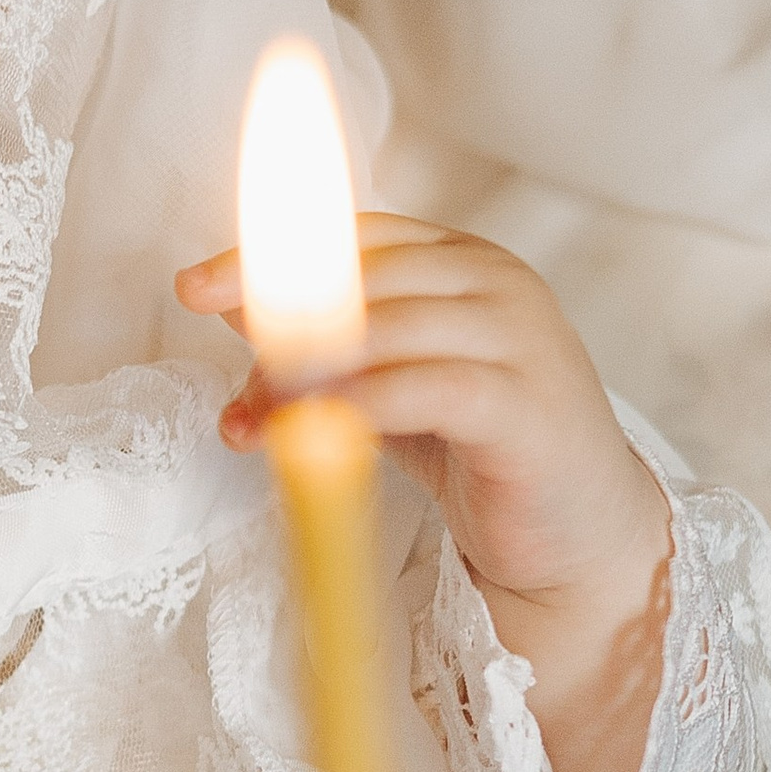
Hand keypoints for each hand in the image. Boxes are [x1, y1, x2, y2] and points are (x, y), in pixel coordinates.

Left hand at [178, 214, 671, 771]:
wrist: (577, 535)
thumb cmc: (481, 453)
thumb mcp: (393, 381)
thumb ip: (329, 340)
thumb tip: (233, 304)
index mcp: (462, 261)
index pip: (352, 236)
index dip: (267, 257)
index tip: (193, 288)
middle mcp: (495, 281)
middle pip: (359, 280)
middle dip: (278, 333)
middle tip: (235, 390)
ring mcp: (519, 336)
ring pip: (383, 330)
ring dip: (303, 379)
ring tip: (255, 426)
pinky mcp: (526, 402)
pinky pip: (425, 387)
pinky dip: (358, 406)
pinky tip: (312, 432)